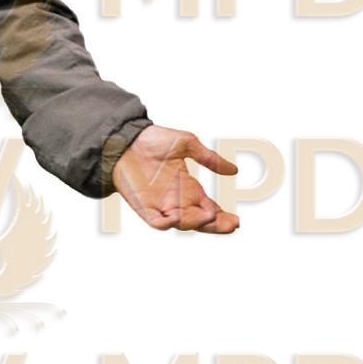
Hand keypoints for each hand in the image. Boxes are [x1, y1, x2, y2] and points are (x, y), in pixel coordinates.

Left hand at [112, 124, 239, 233]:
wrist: (126, 138)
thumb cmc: (153, 140)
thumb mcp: (187, 145)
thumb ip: (209, 158)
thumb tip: (234, 170)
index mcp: (189, 188)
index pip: (210, 209)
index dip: (223, 217)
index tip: (236, 221)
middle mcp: (177, 200)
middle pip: (200, 221)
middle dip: (216, 226)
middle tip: (231, 225)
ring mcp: (160, 205)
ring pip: (183, 224)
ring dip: (196, 223)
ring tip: (209, 216)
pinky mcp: (143, 206)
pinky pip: (157, 222)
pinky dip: (167, 224)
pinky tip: (177, 219)